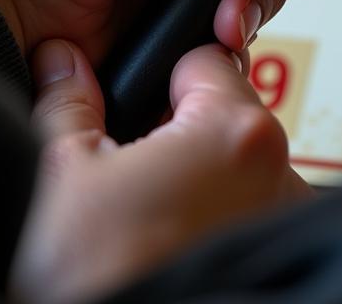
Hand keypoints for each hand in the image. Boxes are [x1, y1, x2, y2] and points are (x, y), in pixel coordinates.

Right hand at [10, 39, 311, 303]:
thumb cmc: (92, 280)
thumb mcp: (59, 175)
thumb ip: (69, 102)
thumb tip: (62, 59)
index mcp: (234, 130)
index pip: (209, 60)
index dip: (162, 75)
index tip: (137, 102)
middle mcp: (277, 168)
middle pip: (227, 111)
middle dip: (181, 128)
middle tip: (131, 168)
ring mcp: (282, 214)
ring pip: (238, 162)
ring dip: (202, 174)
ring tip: (147, 210)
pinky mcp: (276, 252)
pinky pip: (249, 206)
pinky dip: (218, 212)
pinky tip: (172, 236)